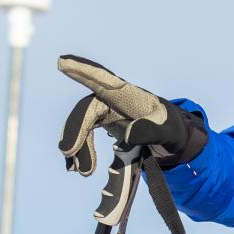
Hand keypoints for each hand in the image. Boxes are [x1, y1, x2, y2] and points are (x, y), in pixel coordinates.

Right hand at [57, 57, 206, 174]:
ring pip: (83, 123)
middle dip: (76, 130)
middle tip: (69, 153)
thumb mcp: (168, 132)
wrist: (171, 136)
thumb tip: (127, 135)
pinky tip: (79, 168)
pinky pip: (86, 134)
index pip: (104, 81)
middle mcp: (114, 99)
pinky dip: (81, 150)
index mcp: (130, 95)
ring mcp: (107, 110)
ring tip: (82, 170)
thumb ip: (150, 131)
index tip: (62, 62)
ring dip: (78, 145)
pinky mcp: (104, 122)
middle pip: (87, 109)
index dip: (83, 71)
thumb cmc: (171, 128)